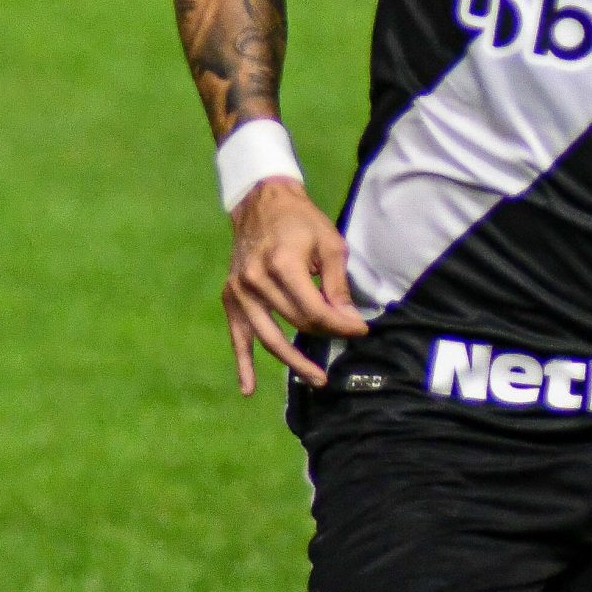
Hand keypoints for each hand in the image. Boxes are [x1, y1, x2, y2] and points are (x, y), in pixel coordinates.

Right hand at [222, 178, 368, 394]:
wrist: (262, 202)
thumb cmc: (301, 221)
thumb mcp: (329, 244)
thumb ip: (337, 285)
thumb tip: (349, 321)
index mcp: (282, 264)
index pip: (315, 310)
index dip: (340, 325)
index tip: (360, 330)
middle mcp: (257, 280)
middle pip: (295, 323)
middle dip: (325, 334)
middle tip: (346, 337)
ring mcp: (240, 291)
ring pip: (269, 338)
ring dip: (293, 362)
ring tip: (317, 379)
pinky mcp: (231, 297)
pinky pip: (237, 336)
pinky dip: (242, 364)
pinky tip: (248, 389)